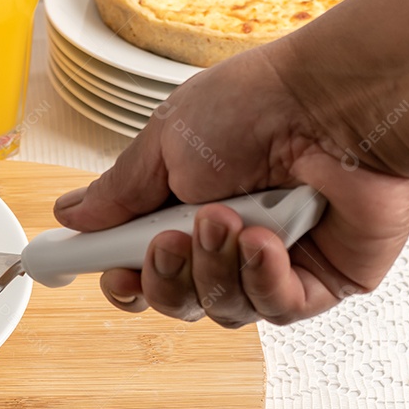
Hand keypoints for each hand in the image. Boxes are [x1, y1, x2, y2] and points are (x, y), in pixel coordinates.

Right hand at [52, 45, 408, 326]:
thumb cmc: (258, 104)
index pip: (143, 268)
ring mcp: (275, 264)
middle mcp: (228, 241)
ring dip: (214, 266)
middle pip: (176, 301)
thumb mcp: (164, 142)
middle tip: (170, 239)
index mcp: (185, 209)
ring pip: (222, 309)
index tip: (107, 272)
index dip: (124, 280)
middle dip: (165, 277)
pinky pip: (275, 309)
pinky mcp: (321, 280)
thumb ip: (118, 190)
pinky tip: (265, 240)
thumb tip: (71, 214)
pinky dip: (262, 278)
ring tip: (227, 219)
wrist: (337, 98)